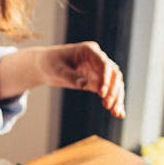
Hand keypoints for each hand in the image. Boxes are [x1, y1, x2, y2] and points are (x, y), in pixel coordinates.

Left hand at [0, 42, 125, 117]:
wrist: (45, 66)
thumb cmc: (50, 63)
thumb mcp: (57, 69)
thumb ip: (70, 76)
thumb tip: (84, 85)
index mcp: (90, 51)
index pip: (104, 64)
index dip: (106, 78)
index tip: (102, 93)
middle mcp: (98, 60)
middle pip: (113, 74)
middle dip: (113, 91)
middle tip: (108, 106)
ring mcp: (98, 71)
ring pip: (115, 84)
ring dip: (117, 98)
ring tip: (116, 113)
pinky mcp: (96, 82)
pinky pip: (108, 92)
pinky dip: (114, 102)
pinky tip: (118, 113)